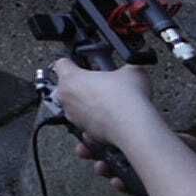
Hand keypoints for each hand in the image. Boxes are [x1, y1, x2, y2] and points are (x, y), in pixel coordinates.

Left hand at [41, 59, 167, 160]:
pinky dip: (95, 127)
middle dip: (83, 85)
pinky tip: (109, 122)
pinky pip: (86, 129)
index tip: (82, 63)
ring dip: (89, 106)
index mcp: (71, 79)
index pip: (61, 64)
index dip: (73, 62)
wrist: (133, 126)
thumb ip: (127, 67)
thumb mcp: (132, 71)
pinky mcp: (84, 133)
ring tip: (109, 102)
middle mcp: (67, 99)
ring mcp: (74, 118)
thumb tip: (134, 66)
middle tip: (102, 83)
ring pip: (76, 108)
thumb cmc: (126, 98)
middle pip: (68, 87)